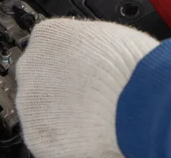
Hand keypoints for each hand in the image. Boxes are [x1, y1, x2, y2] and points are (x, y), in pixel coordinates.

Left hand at [16, 18, 158, 157]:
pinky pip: (49, 135)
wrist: (140, 100)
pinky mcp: (37, 134)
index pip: (47, 46)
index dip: (68, 60)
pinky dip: (66, 136)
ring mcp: (30, 102)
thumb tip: (93, 52)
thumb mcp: (110, 36)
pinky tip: (89, 130)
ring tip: (94, 113)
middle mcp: (31, 66)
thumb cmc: (134, 66)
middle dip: (61, 86)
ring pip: (41, 108)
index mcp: (48, 35)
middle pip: (40, 77)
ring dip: (61, 111)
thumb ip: (88, 43)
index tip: (81, 68)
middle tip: (89, 93)